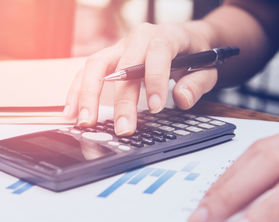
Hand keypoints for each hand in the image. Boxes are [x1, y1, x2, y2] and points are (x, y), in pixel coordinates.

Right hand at [64, 22, 217, 135]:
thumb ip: (197, 83)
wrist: (183, 38)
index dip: (155, 80)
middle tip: (123, 129)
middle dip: (121, 100)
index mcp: (165, 36)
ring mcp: (119, 47)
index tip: (155, 108)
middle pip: (122, 66)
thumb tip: (181, 99)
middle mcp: (137, 38)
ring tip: (85, 123)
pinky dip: (77, 91)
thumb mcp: (207, 67)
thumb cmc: (194, 52)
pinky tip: (71, 112)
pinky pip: (87, 71)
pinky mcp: (108, 58)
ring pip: (95, 65)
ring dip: (88, 95)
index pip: (157, 53)